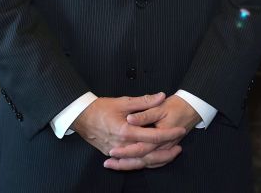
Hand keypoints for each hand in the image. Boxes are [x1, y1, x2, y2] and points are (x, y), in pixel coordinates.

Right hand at [71, 93, 185, 170]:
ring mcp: (116, 151)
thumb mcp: (123, 102)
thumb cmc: (100, 108)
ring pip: (140, 161)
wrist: (80, 117)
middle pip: (148, 154)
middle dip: (166, 153)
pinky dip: (142, 162)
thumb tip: (161, 96)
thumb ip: (144, 101)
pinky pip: (130, 162)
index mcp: (126, 131)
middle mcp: (122, 145)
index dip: (169, 134)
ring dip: (156, 160)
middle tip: (179, 148)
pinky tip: (151, 160)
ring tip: (169, 155)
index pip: (153, 136)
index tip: (180, 130)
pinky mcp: (112, 154)